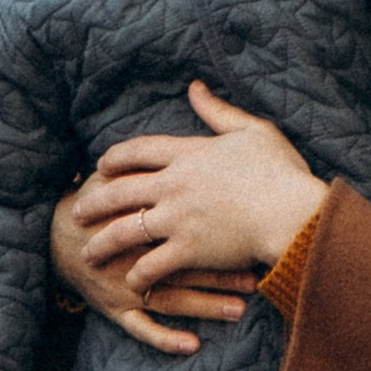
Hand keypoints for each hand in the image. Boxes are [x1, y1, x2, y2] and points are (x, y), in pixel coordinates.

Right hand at [48, 182, 256, 359]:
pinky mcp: (114, 308)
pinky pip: (141, 328)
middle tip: (253, 277)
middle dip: (218, 272)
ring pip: (168, 297)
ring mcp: (121, 284)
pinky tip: (192, 345)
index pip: (180, 221)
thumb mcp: (113, 176)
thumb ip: (145, 162)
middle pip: (179, 262)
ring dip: (204, 305)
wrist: (53, 236)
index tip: (248, 233)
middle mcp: (130, 252)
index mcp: (135, 215)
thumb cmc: (95, 202)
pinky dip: (165, 338)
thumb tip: (188, 128)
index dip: (214, 229)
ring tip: (238, 309)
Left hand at [68, 81, 323, 285]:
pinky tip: (132, 282)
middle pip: (120, 191)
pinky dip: (139, 275)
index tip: (101, 166)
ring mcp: (177, 218)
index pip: (138, 150)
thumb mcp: (252, 130)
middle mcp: (174, 184)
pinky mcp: (187, 250)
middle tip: (77, 212)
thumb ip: (218, 111)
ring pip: (124, 230)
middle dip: (94, 202)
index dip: (115, 158)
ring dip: (102, 243)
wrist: (292, 213)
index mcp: (188, 153)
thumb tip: (194, 87)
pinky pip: (151, 265)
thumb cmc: (281, 171)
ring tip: (87, 253)